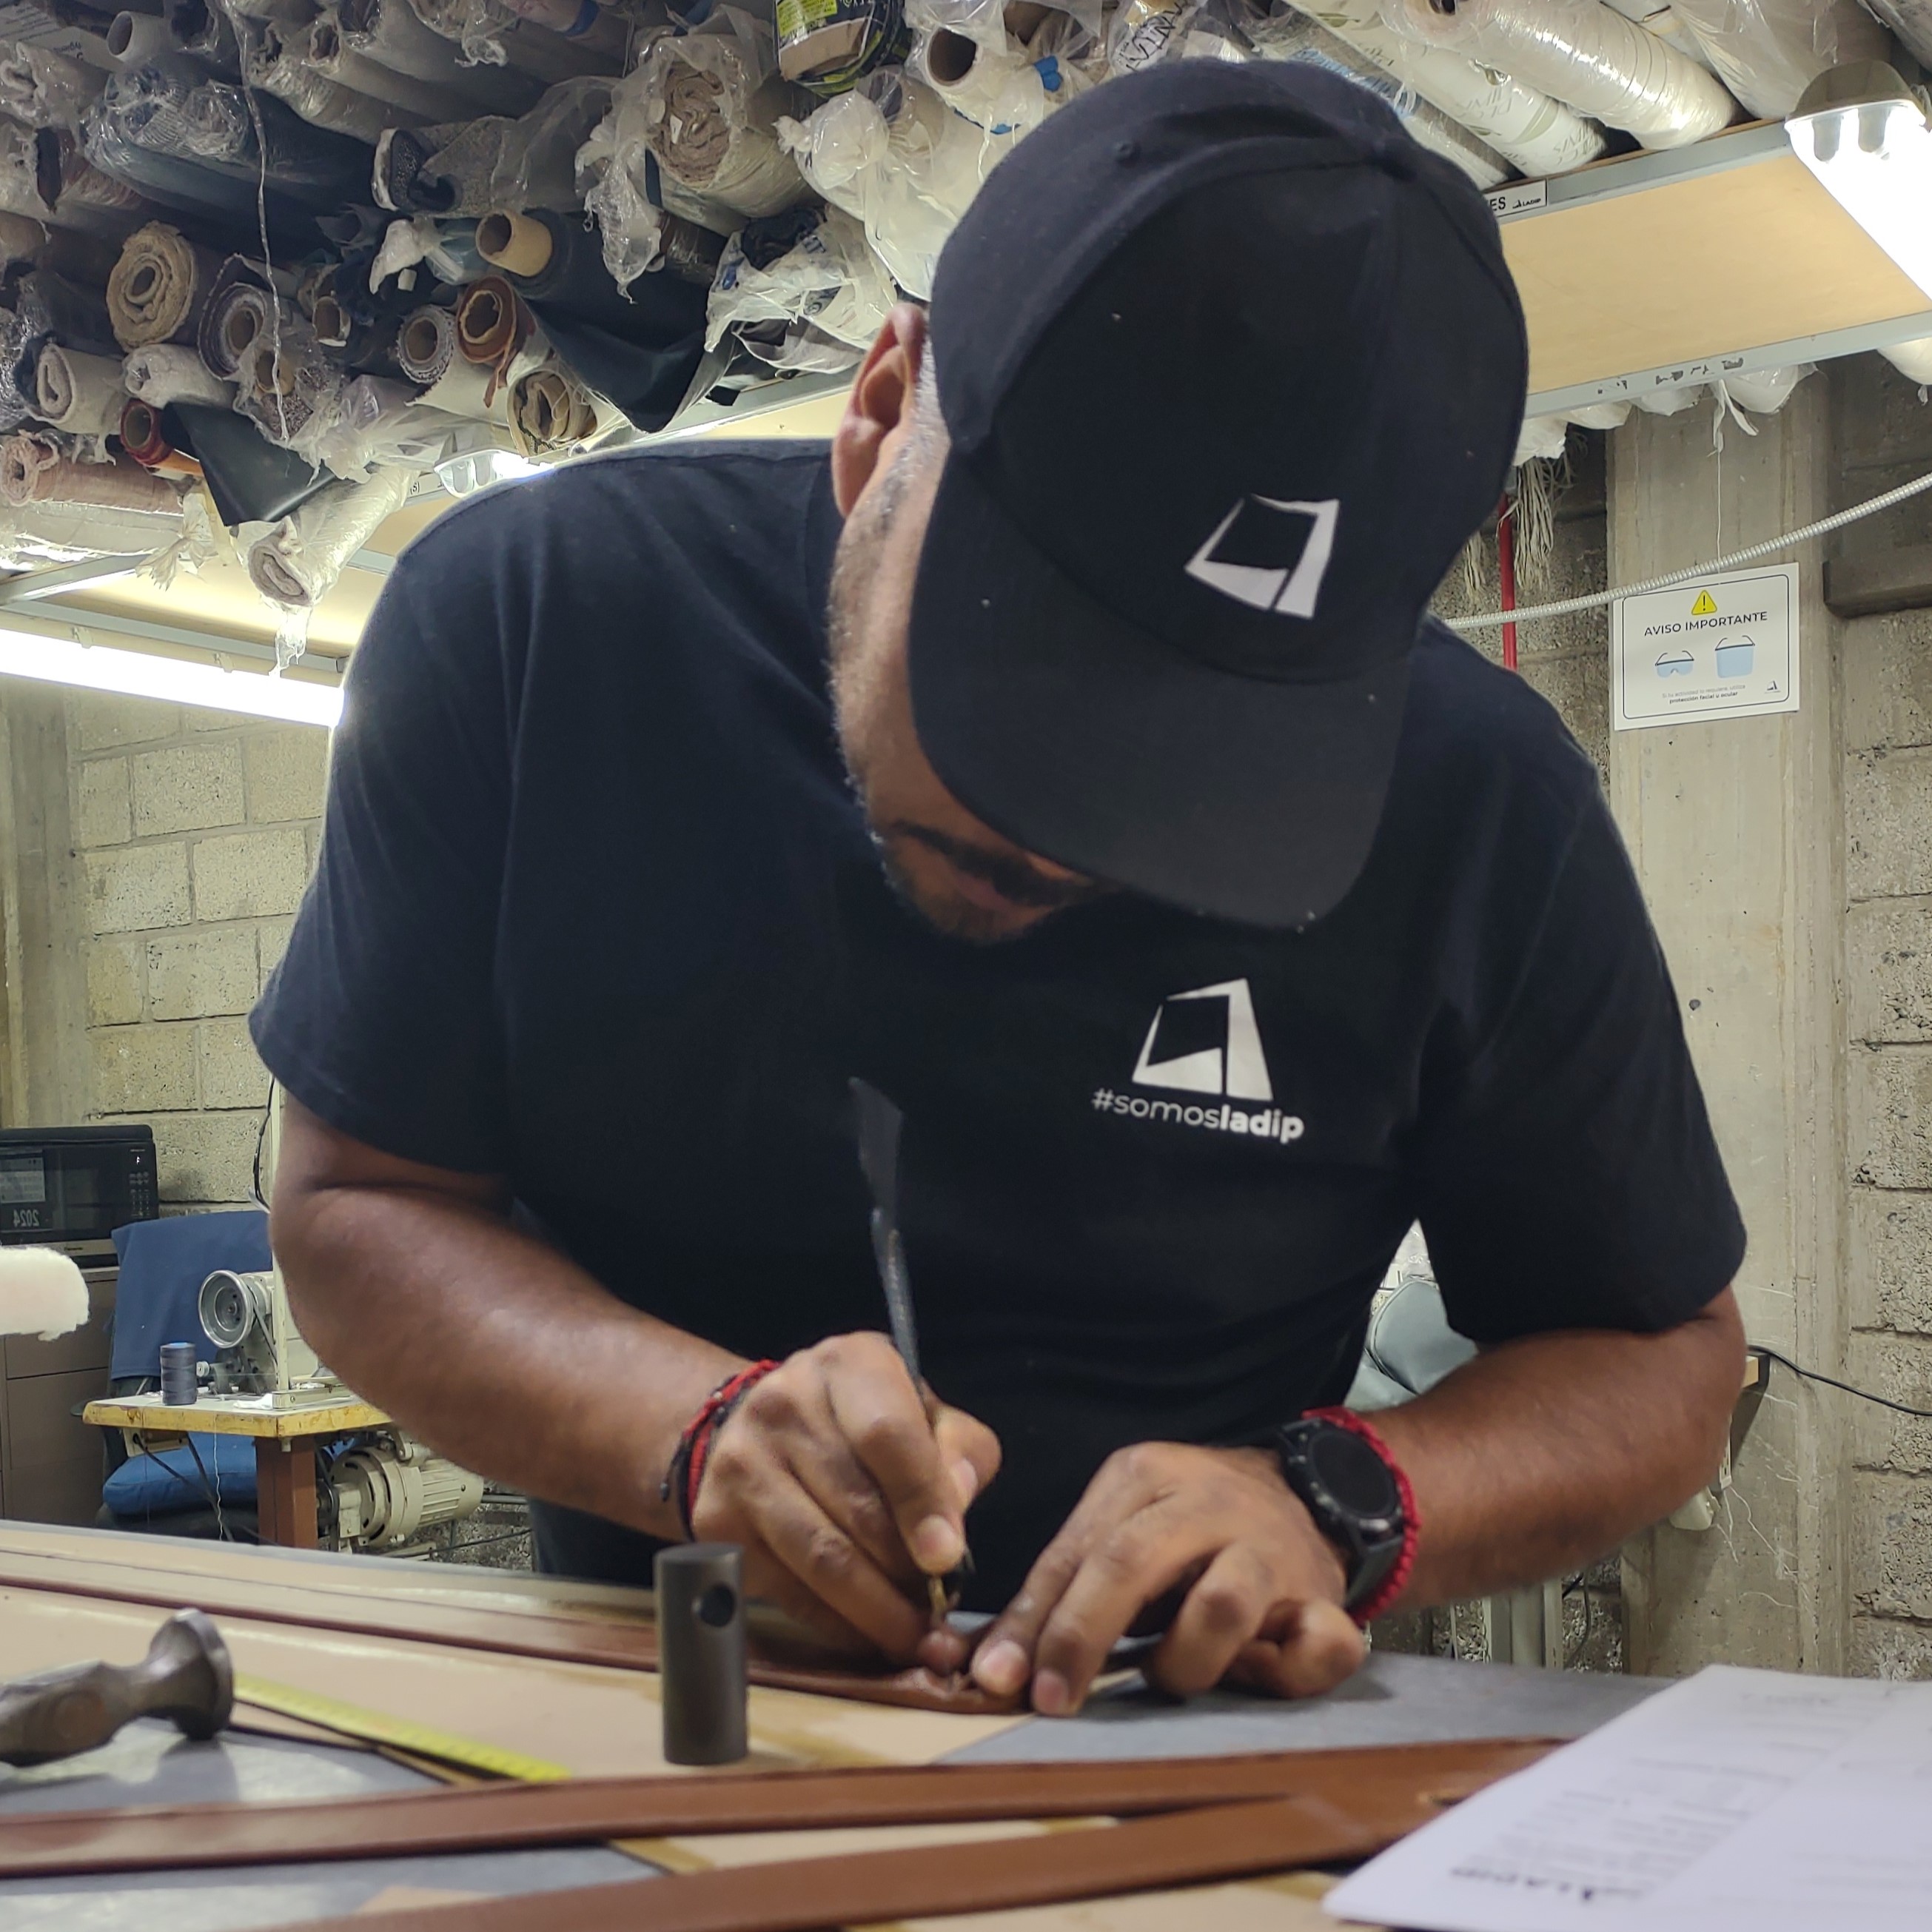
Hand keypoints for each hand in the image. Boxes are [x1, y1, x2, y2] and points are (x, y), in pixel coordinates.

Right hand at [691, 1331, 1000, 1671]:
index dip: (921, 1499)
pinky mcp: (717, 1521)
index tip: (948, 1558)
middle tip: (942, 1612)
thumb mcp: (922, 1411)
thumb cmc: (860, 1422)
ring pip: (819, 1557)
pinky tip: (867, 1634)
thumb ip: (957, 1450)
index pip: (886, 1434)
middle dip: (906, 1573)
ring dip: (875, 1610)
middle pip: (854, 1506)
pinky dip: (836, 1625)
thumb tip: (956, 1508)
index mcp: (847, 1365)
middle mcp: (784, 1405)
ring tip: (913, 1635)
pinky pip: (787, 1591)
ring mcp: (742, 1463)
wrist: (754, 1425)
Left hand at [970, 1443, 1365, 1713]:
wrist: (1304, 1492)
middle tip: (1053, 1699)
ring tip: (1168, 1675)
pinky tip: (1257, 1674)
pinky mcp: (1325, 1597)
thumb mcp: (1121, 1524)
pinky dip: (1284, 1674)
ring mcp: (1271, 1550)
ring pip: (1222, 1608)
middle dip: (1082, 1635)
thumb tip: (992, 1666)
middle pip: (1131, 1561)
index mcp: (1144, 1477)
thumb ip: (1063, 1586)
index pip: (1075, 1552)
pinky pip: (1319, 1646)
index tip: (999, 1679)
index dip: (1034, 1620)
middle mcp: (1207, 1504)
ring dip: (1181, 1663)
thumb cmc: (1189, 1524)